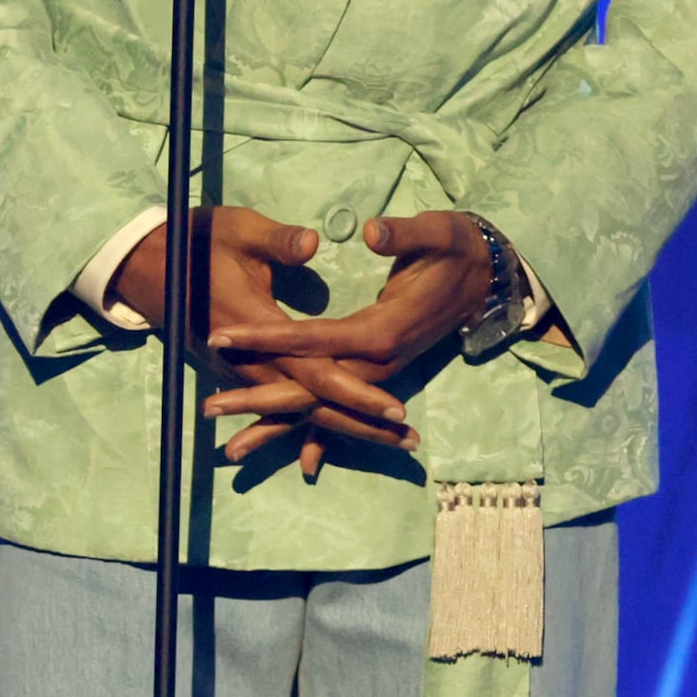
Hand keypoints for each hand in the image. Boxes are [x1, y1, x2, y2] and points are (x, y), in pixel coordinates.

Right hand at [118, 205, 412, 478]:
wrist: (150, 265)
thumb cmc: (200, 242)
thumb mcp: (238, 230)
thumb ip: (277, 241)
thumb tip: (312, 244)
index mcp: (258, 328)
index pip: (315, 369)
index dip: (356, 390)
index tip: (394, 408)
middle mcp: (252, 360)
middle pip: (314, 403)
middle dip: (363, 423)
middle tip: (409, 441)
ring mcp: (244, 369)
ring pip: (299, 409)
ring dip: (344, 427)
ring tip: (392, 443)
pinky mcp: (242, 370)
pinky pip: (279, 405)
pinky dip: (304, 428)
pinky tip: (319, 454)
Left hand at [205, 211, 494, 476]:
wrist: (488, 276)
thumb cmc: (456, 248)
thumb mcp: (437, 232)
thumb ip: (403, 235)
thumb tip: (374, 233)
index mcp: (379, 330)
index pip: (311, 338)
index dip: (265, 337)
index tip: (221, 338)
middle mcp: (377, 360)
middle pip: (308, 386)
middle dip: (257, 398)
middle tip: (208, 409)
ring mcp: (378, 372)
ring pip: (321, 406)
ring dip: (276, 425)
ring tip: (230, 449)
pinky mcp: (378, 372)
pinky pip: (342, 409)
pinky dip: (318, 434)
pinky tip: (302, 464)